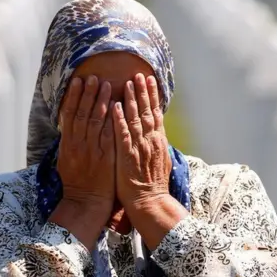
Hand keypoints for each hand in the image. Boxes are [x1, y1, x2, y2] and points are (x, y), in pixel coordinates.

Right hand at [49, 76, 115, 248]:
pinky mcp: (106, 158)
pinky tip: (117, 107)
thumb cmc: (77, 183)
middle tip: (93, 76)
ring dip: (101, 101)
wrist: (85, 204)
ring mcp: (92, 150)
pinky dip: (112, 120)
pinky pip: (109, 135)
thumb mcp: (68, 159)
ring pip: (95, 121)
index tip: (78, 81)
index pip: (70, 114)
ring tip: (106, 85)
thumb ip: (71, 141)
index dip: (74, 96)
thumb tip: (71, 124)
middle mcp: (78, 144)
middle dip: (88, 94)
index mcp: (68, 143)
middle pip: (82, 113)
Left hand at [112, 73, 171, 209]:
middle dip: (143, 91)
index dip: (152, 95)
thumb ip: (157, 145)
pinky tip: (116, 107)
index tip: (150, 80)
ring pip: (135, 118)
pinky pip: (122, 134)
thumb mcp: (160, 161)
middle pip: (147, 111)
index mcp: (158, 141)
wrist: (150, 202)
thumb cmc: (153, 185)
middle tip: (139, 74)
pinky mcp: (127, 156)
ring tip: (128, 83)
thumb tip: (158, 134)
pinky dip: (119, 120)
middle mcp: (150, 141)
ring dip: (132, 100)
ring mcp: (139, 147)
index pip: (155, 113)